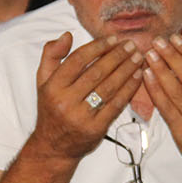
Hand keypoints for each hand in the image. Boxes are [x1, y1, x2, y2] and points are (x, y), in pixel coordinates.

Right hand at [30, 33, 144, 160]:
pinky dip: (129, 89)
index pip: (78, 60)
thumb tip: (67, 35)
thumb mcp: (43, 81)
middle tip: (131, 45)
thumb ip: (51, 55)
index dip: (98, 47)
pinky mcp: (96, 129)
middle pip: (96, 72)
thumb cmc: (51, 108)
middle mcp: (65, 101)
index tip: (113, 39)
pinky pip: (116, 104)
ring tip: (138, 57)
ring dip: (127, 70)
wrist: (53, 147)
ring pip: (109, 87)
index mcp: (53, 86)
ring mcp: (81, 116)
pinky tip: (138, 76)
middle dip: (117, 56)